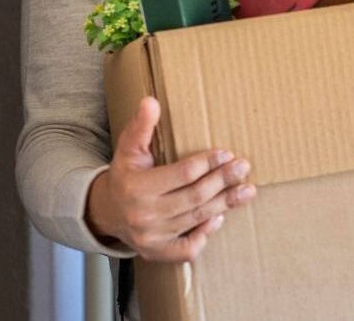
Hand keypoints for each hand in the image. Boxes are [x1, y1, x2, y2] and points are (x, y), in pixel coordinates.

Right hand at [86, 97, 258, 261]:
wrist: (107, 212)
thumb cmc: (125, 176)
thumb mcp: (128, 149)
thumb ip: (140, 126)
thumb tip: (150, 101)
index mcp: (136, 186)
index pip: (182, 174)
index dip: (207, 162)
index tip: (226, 153)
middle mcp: (143, 214)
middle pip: (195, 196)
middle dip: (223, 180)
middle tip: (243, 167)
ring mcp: (151, 236)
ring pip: (196, 217)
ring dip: (225, 203)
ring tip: (247, 190)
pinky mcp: (157, 252)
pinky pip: (188, 248)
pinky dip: (206, 233)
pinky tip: (220, 217)